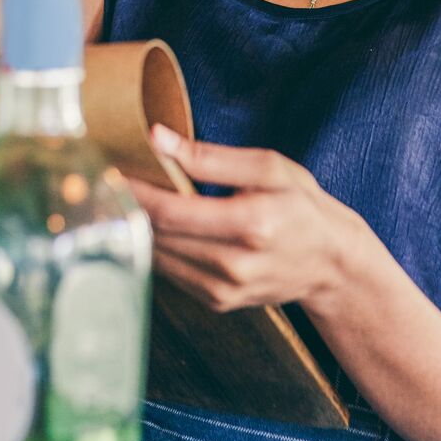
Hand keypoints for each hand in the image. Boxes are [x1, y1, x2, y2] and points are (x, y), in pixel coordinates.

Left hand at [131, 125, 363, 314]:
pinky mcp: (217, 302)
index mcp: (250, 224)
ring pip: (157, 257)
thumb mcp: (269, 168)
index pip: (170, 211)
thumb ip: (211, 156)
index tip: (111, 169)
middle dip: (128, 206)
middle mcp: (233, 264)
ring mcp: (223, 290)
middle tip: (109, 178)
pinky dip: (158, 247)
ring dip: (137, 228)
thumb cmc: (302, 207)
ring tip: (129, 198)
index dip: (134, 192)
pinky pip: (171, 273)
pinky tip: (159, 226)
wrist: (331, 264)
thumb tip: (159, 138)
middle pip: (157, 236)